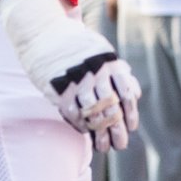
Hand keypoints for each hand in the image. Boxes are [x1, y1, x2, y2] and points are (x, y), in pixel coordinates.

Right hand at [0, 0, 141, 151]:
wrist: (44, 33)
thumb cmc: (76, 45)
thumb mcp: (102, 52)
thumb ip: (119, 73)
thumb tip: (136, 94)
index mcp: (109, 62)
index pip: (125, 94)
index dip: (130, 114)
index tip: (131, 127)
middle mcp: (95, 72)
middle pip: (111, 107)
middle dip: (117, 130)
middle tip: (120, 144)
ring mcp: (75, 80)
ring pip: (92, 114)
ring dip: (99, 133)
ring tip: (103, 146)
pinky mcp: (57, 87)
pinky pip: (72, 112)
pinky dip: (80, 125)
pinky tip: (85, 132)